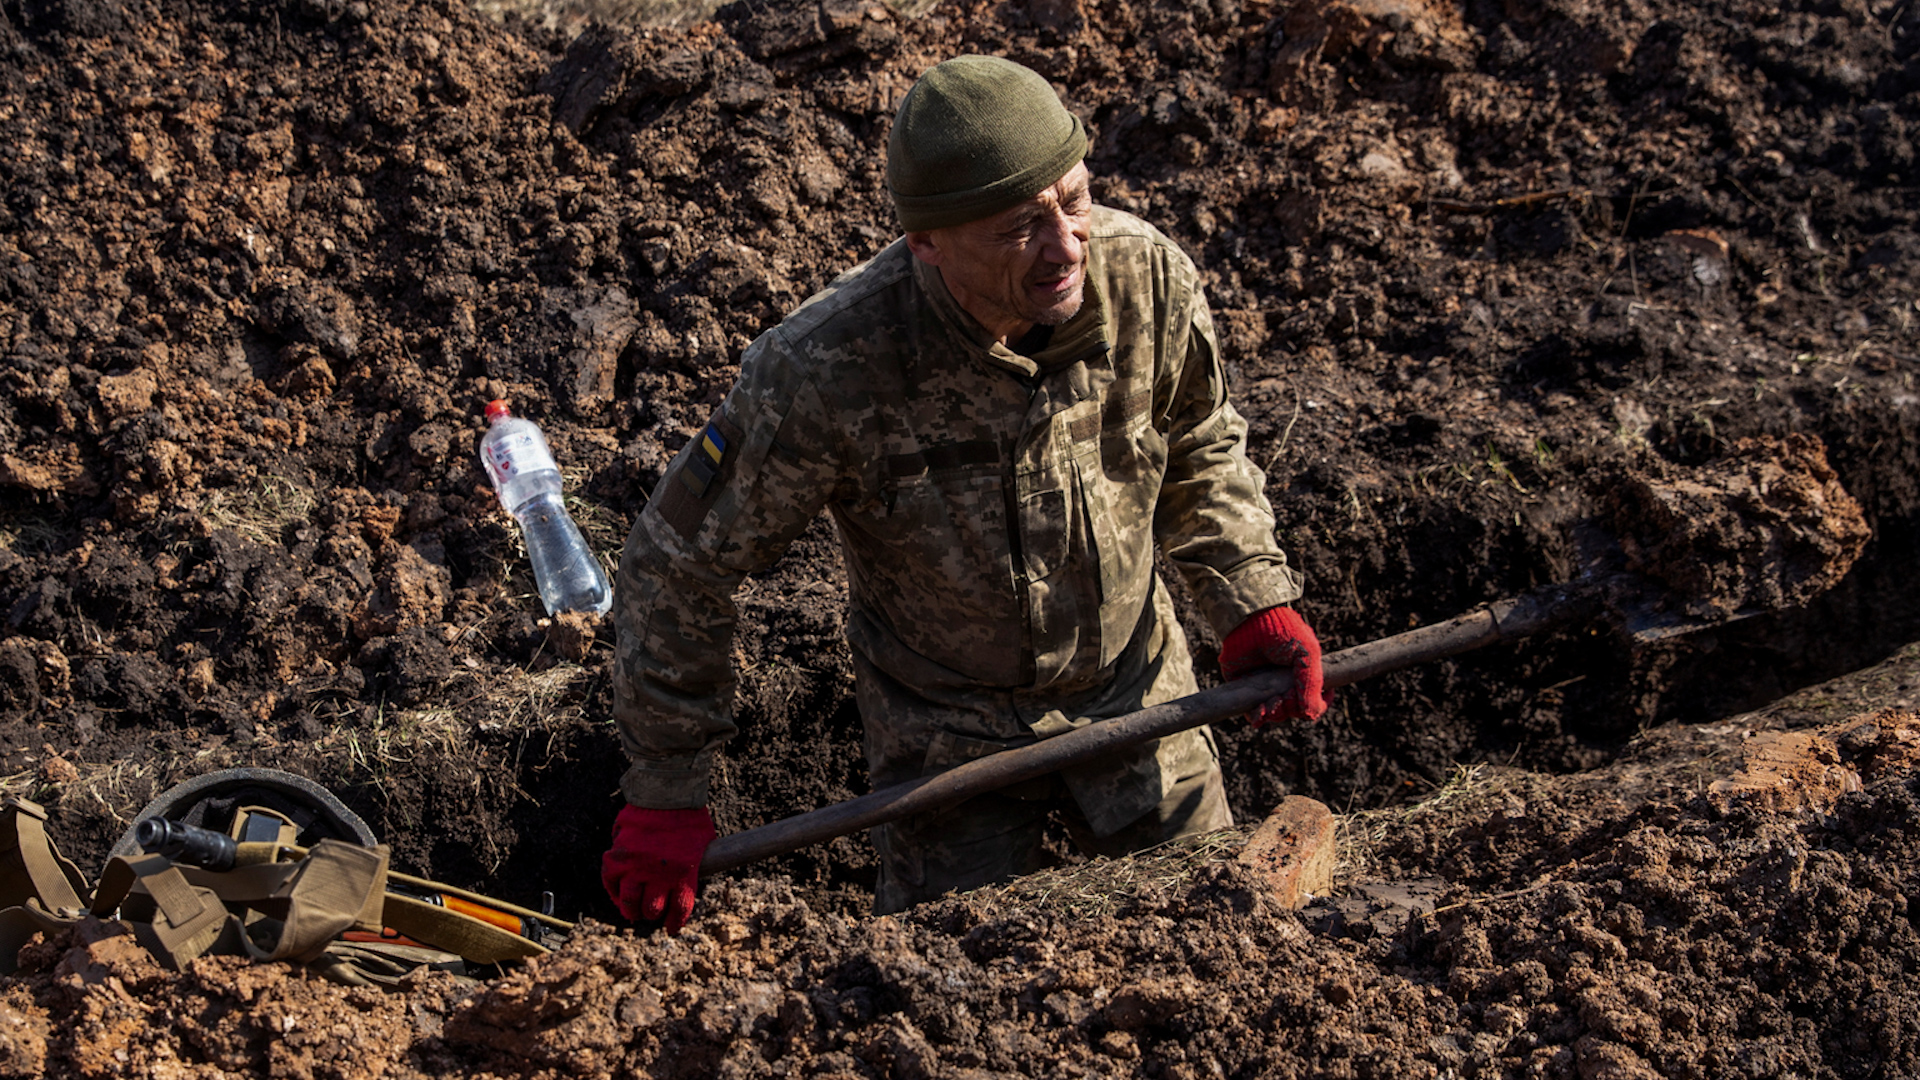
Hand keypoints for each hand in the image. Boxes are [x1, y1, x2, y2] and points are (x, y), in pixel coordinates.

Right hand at [601, 804, 715, 931]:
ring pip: (629, 901)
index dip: (674, 923)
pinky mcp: (619, 855)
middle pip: (652, 910)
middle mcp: (660, 874)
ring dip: (631, 909)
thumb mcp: (703, 845)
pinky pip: (610, 880)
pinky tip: (617, 893)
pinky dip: (612, 890)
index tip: (671, 928)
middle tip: (650, 913)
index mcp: (684, 874)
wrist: (668, 792)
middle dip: (652, 914)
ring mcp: (637, 865)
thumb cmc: (689, 817)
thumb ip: (692, 867)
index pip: (679, 910)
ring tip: (632, 911)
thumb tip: (685, 884)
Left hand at [1218, 606, 1326, 725]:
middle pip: (1295, 711)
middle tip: (1285, 696)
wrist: (1250, 620)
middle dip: (1293, 709)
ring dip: (1276, 714)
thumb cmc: (1283, 631)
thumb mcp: (1306, 653)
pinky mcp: (1247, 688)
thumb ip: (1311, 683)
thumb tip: (1311, 714)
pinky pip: (1254, 713)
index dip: (1318, 704)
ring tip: (1272, 702)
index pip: (1316, 700)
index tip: (1321, 697)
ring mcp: (1267, 686)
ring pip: (1276, 714)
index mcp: (1304, 674)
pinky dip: (1258, 717)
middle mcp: (1286, 683)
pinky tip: (1260, 713)